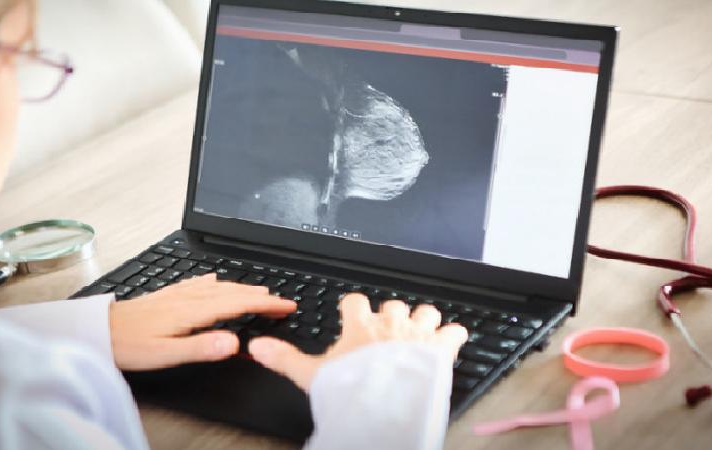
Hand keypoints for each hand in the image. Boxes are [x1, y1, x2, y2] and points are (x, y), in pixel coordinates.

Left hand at [109, 274, 295, 370]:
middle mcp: (189, 298)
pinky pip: (198, 284)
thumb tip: (234, 342)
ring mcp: (178, 294)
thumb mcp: (167, 354)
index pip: (238, 304)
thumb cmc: (129, 345)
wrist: (99, 331)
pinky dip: (214, 282)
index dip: (265, 304)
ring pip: (218, 287)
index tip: (286, 306)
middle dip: (260, 296)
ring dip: (242, 288)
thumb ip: (202, 347)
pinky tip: (214, 280)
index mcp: (193, 311)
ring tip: (259, 291)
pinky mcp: (168, 295)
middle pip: (233, 292)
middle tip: (282, 301)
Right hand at [248, 293, 467, 391]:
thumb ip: (285, 358)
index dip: (354, 308)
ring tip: (420, 333)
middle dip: (391, 316)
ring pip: (425, 312)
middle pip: (393, 305)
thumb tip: (255, 347)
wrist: (383, 406)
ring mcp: (417, 333)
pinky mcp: (441, 348)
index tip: (353, 314)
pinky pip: (455, 331)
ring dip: (423, 321)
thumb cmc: (348, 390)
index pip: (355, 302)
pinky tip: (451, 341)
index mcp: (360, 326)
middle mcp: (390, 323)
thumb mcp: (310, 376)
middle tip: (388, 333)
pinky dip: (454, 335)